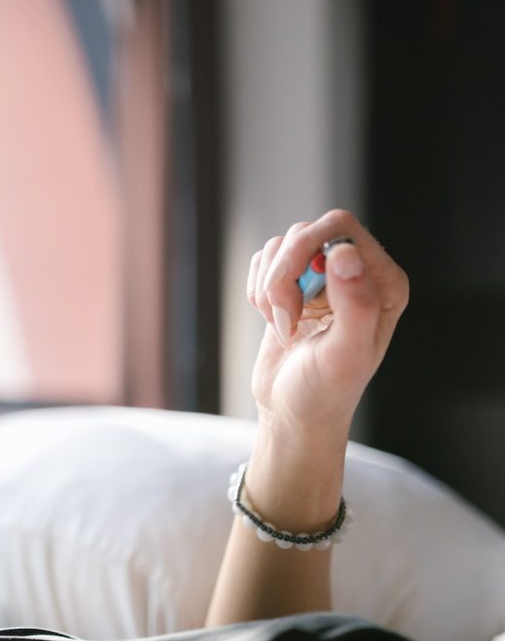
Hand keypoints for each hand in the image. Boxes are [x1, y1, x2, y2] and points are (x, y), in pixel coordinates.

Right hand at [248, 210, 408, 438]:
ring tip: (285, 327)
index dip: (309, 251)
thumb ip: (355, 304)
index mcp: (383, 283)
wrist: (292, 413)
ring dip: (269, 290)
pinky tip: (276, 321)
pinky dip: (257, 292)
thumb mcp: (345, 354)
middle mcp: (356, 273)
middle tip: (287, 317)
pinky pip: (263, 263)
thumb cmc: (325, 392)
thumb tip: (344, 254)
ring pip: (279, 248)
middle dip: (284, 275)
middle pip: (305, 233)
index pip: (341, 227)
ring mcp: (321, 278)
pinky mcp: (291, 285)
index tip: (301, 297)